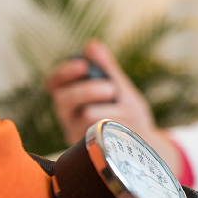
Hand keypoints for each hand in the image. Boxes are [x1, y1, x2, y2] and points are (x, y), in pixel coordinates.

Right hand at [45, 40, 182, 175]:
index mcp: (70, 97)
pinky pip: (98, 135)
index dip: (64, 73)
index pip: (53, 82)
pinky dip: (117, 126)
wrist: (144, 145)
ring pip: (84, 117)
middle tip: (110, 88)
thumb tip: (91, 45)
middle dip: (87, 90)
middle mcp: (67, 116)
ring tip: (126, 111)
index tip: (83, 65)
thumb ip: (106, 69)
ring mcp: (76, 135)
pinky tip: (125, 127)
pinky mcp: (88, 152)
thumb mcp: (120, 89)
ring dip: (110, 109)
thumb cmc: (128, 114)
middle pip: (63, 99)